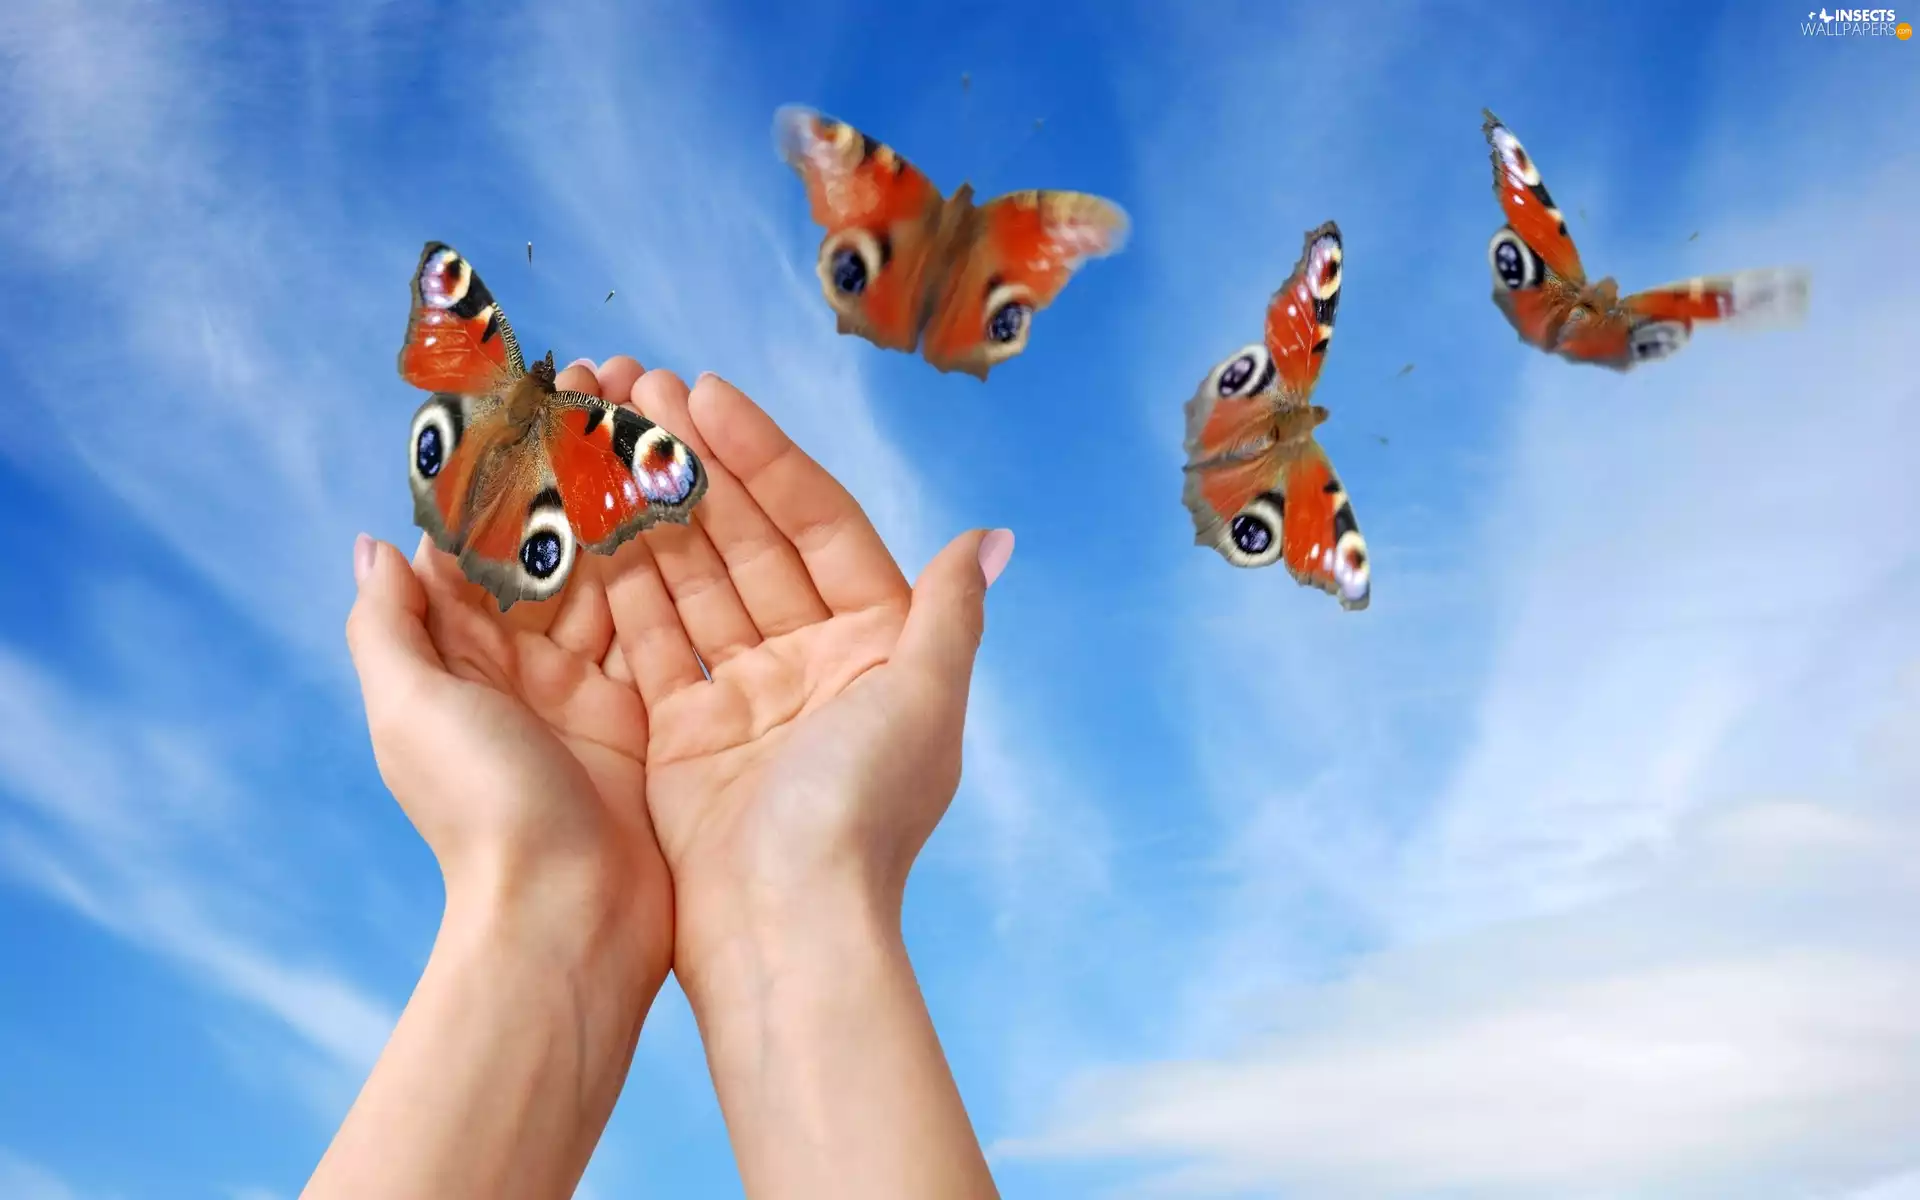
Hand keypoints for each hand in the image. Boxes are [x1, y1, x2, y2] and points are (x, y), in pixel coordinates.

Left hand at [345, 357, 670, 976]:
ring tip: (655, 415)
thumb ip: (388, 629)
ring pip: (612, 571)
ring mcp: (590, 692)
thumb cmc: (482, 817)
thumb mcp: (412, 713)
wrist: (569, 926)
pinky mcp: (648, 715)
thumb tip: (373, 546)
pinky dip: (672, 560)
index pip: (479, 542)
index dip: (504, 466)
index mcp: (460, 664)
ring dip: (629, 496)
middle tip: (611, 381)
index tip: (532, 390)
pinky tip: (692, 497)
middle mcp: (522, 671)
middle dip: (576, 465)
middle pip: (552, 545)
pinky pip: (661, 620)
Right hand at [597, 368, 1009, 1198]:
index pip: (816, 522)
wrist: (785, 929)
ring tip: (593, 427)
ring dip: (646, 504)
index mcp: (876, 643)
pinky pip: (649, 635)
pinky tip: (579, 513)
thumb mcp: (924, 699)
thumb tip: (994, 537)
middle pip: (745, 537)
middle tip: (629, 386)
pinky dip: (615, 578)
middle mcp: (810, 659)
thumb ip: (948, 612)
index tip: (705, 391)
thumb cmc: (864, 813)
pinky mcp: (682, 730)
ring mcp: (743, 692)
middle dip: (691, 462)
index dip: (764, 454)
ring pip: (690, 575)